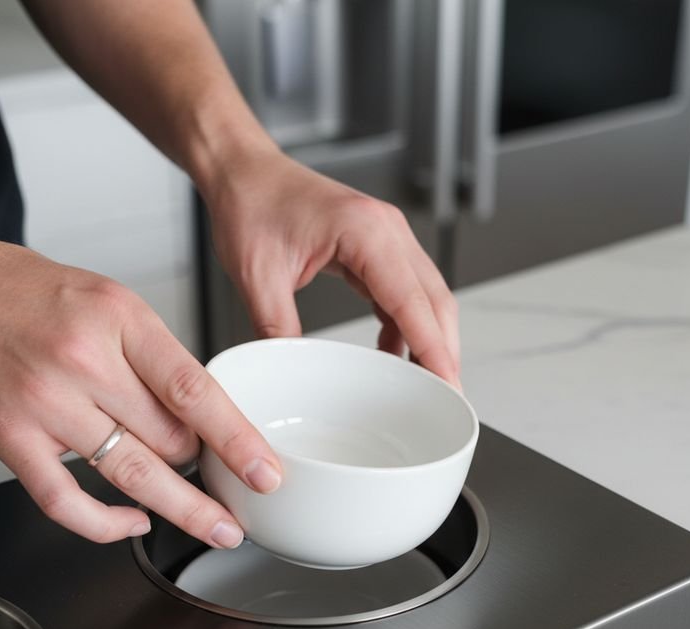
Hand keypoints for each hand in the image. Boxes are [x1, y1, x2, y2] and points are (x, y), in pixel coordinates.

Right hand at [0, 234, 280, 543]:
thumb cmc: (28, 295)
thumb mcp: (108, 302)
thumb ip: (154, 357)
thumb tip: (202, 417)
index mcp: (118, 319)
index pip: (193, 390)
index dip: (236, 441)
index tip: (265, 472)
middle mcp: (82, 361)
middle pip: (168, 438)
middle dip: (204, 468)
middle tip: (230, 486)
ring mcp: (44, 404)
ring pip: (130, 474)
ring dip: (182, 509)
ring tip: (216, 527)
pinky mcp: (11, 439)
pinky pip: (65, 501)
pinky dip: (106, 524)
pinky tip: (135, 523)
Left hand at [203, 146, 460, 385]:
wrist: (242, 170)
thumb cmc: (251, 204)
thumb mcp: (258, 276)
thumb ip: (278, 329)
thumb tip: (291, 375)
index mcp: (364, 231)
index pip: (412, 300)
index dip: (433, 347)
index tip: (447, 383)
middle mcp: (386, 230)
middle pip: (435, 300)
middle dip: (444, 350)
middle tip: (445, 396)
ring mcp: (386, 237)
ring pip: (426, 297)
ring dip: (429, 339)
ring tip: (424, 383)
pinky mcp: (376, 248)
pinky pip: (403, 293)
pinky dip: (405, 326)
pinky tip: (392, 353)